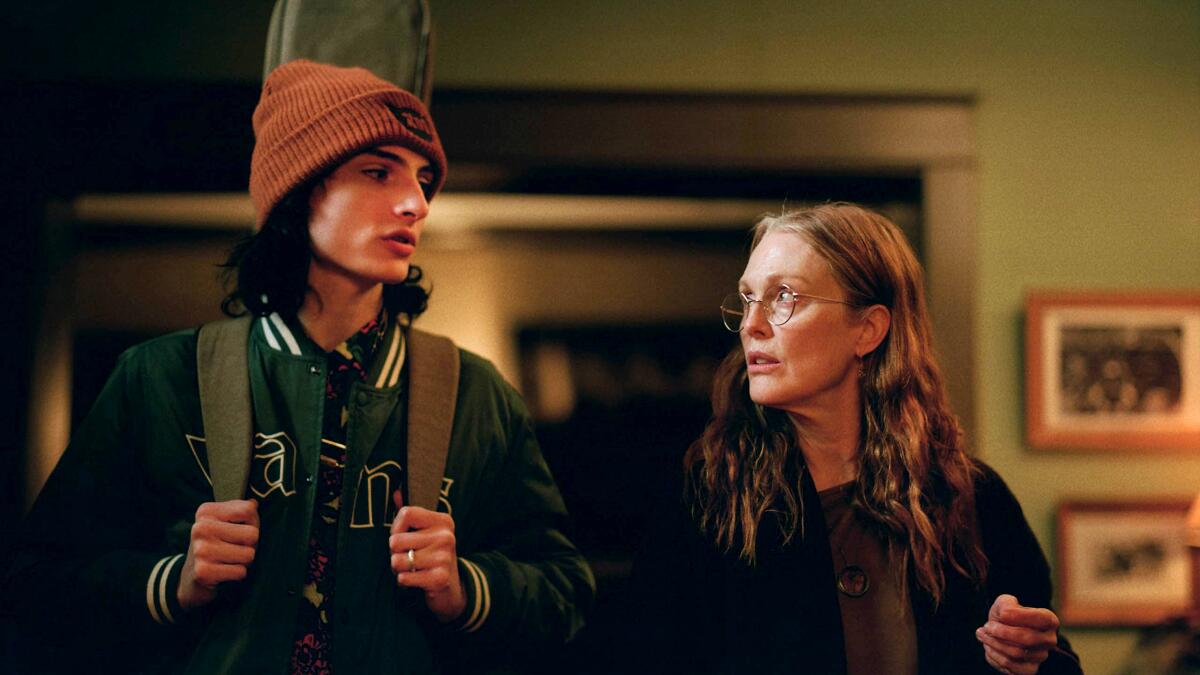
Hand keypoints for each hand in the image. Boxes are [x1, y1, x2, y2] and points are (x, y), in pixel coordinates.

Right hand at [177, 499, 258, 610]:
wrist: (191, 577)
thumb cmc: (215, 545)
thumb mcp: (225, 523)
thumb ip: (242, 511)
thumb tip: (254, 504)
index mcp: (206, 512)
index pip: (248, 510)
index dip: (252, 523)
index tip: (238, 530)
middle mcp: (201, 528)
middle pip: (252, 534)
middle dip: (250, 545)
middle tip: (235, 549)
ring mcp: (200, 550)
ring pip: (249, 554)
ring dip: (244, 561)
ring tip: (230, 560)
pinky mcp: (203, 571)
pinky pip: (241, 571)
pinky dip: (238, 574)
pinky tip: (224, 572)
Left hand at [389, 490, 465, 622]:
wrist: (451, 589)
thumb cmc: (431, 556)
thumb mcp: (425, 532)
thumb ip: (410, 514)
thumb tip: (396, 491)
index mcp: (443, 521)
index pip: (405, 513)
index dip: (396, 528)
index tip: (403, 537)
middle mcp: (446, 536)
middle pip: (396, 540)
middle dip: (395, 553)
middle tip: (409, 558)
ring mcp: (444, 557)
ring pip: (397, 561)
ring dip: (399, 569)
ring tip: (412, 569)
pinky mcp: (439, 578)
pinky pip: (403, 578)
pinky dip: (404, 582)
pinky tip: (416, 580)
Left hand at [976, 594, 1059, 673]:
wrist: (1002, 631)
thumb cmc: (1006, 616)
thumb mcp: (1005, 603)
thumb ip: (1006, 604)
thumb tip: (1005, 614)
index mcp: (1049, 620)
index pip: (1040, 618)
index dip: (1018, 616)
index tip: (1000, 614)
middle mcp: (1049, 640)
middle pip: (1027, 638)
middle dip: (1001, 631)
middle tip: (986, 626)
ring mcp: (1041, 656)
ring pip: (1016, 653)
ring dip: (994, 643)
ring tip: (983, 634)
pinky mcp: (1029, 669)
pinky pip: (1011, 666)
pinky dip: (994, 655)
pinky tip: (988, 647)